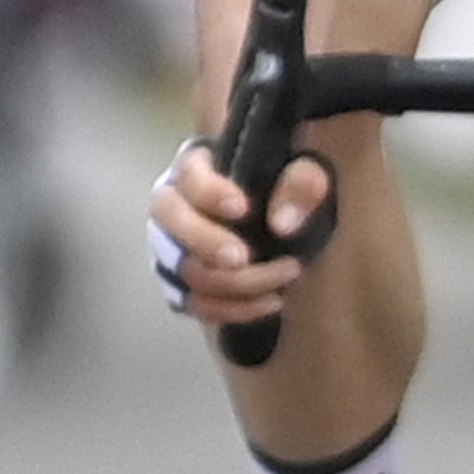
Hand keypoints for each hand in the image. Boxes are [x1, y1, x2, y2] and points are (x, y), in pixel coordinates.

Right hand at [151, 137, 328, 337]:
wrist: (287, 229)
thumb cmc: (290, 188)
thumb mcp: (307, 173)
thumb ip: (301, 183)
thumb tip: (283, 225)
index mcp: (198, 164)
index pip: (188, 174)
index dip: (210, 193)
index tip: (244, 208)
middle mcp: (174, 203)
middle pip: (167, 217)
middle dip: (204, 240)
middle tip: (243, 257)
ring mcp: (172, 247)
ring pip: (182, 267)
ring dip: (231, 282)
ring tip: (282, 282)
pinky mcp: (184, 285)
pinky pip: (196, 303)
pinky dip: (232, 309)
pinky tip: (273, 303)